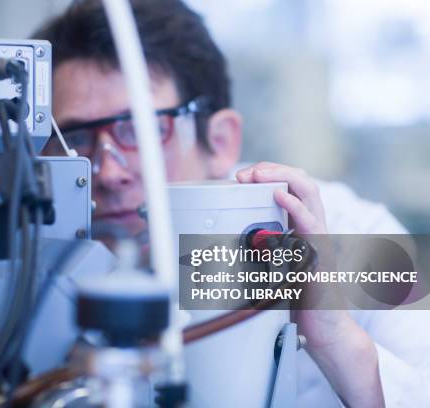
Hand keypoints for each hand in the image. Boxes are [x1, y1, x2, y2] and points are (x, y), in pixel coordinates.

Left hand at [237, 162, 383, 406]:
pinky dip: (294, 205)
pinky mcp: (320, 255)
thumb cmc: (297, 298)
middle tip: (247, 172)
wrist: (323, 330)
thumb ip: (259, 247)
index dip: (269, 175)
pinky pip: (310, 224)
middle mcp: (313, 228)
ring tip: (259, 173)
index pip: (291, 187)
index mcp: (301, 228)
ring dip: (282, 177)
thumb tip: (226, 236)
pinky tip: (279, 195)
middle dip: (273, 170)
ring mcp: (319, 239)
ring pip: (309, 194)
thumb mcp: (272, 265)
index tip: (243, 176)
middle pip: (301, 182)